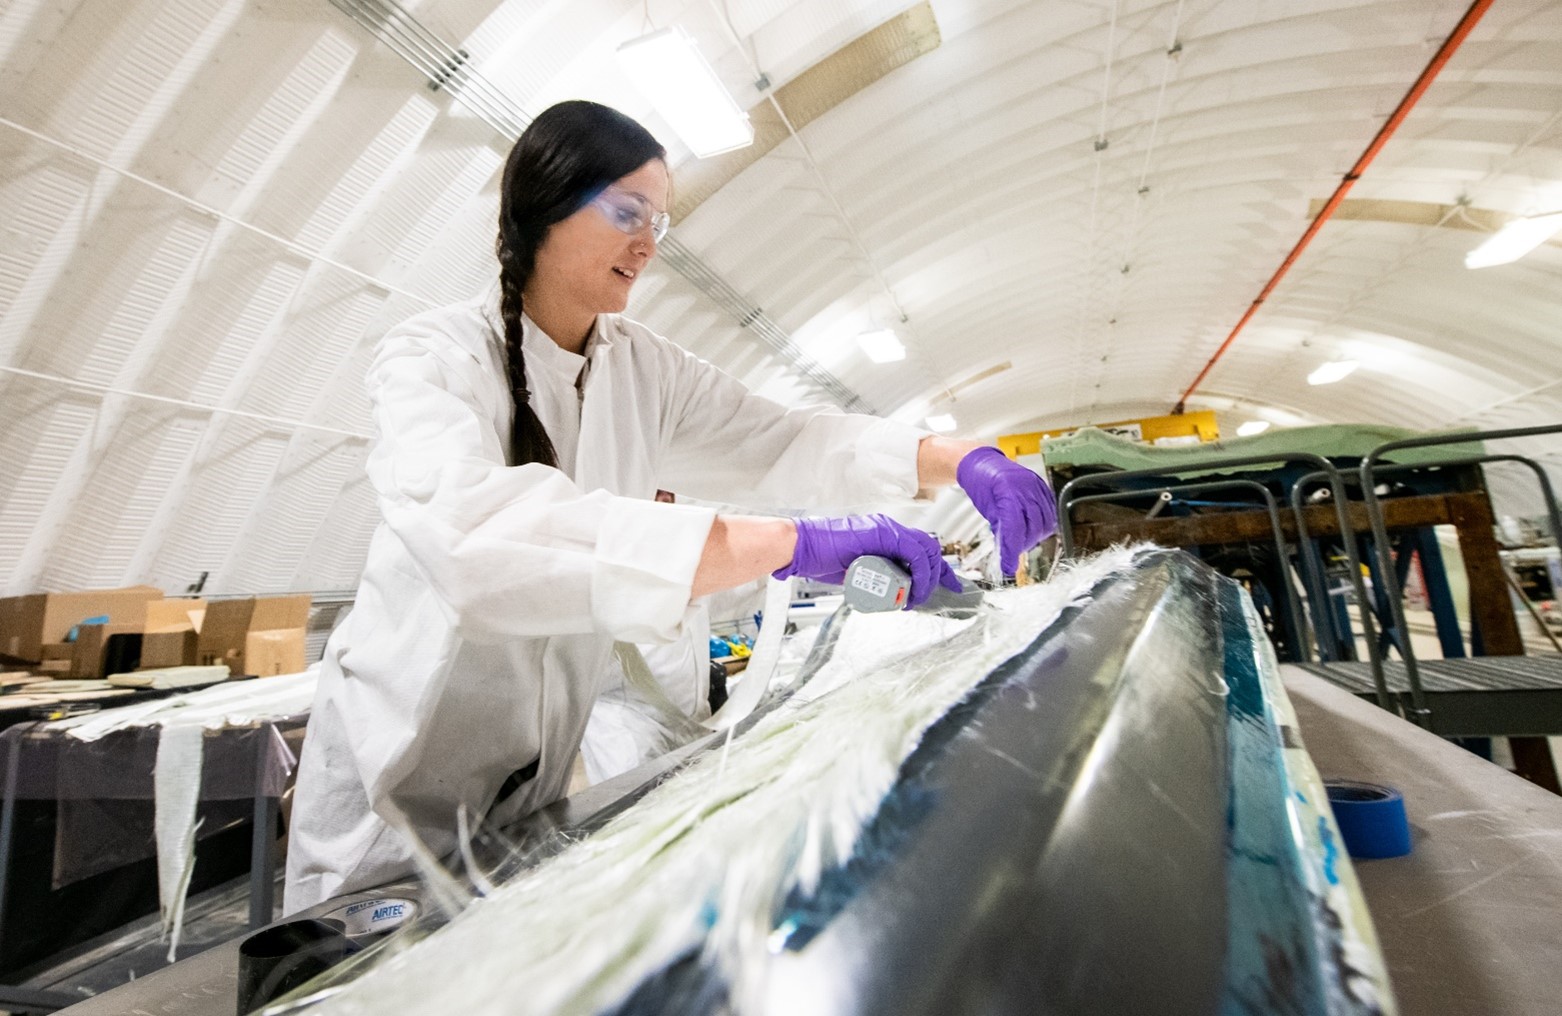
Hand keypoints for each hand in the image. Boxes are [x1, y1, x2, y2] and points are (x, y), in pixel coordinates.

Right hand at [773, 514, 961, 607]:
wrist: (802, 547)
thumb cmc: (821, 557)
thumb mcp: (856, 569)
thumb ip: (872, 574)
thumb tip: (885, 591)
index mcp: (885, 535)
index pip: (922, 549)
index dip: (939, 568)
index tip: (950, 585)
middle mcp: (889, 528)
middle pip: (929, 548)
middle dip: (937, 575)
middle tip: (927, 597)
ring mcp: (886, 529)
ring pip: (924, 549)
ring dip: (927, 577)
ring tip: (915, 598)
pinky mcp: (880, 534)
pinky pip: (912, 551)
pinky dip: (919, 572)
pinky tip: (912, 589)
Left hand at [957, 447, 1057, 573]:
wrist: (982, 461)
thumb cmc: (980, 482)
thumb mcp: (985, 507)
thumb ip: (999, 525)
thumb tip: (1008, 548)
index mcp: (1007, 490)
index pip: (1014, 527)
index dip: (1012, 549)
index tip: (1008, 566)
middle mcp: (1025, 486)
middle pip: (1033, 526)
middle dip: (1023, 545)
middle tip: (1013, 554)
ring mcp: (1035, 485)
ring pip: (1045, 521)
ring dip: (1035, 537)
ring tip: (1021, 542)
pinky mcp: (1041, 486)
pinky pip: (1050, 510)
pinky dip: (1043, 524)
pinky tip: (1032, 530)